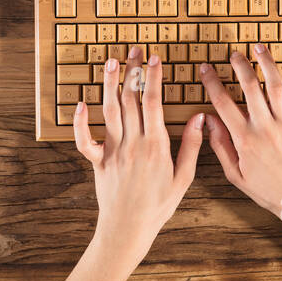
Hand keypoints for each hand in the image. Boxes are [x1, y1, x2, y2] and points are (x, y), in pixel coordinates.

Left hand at [73, 46, 202, 266]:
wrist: (128, 229)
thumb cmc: (159, 206)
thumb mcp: (184, 178)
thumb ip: (192, 146)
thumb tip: (201, 118)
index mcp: (156, 146)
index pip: (153, 103)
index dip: (153, 78)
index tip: (155, 59)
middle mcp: (132, 144)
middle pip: (131, 100)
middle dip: (133, 72)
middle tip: (135, 51)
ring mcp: (113, 152)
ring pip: (110, 111)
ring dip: (110, 84)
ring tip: (112, 62)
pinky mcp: (97, 162)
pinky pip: (85, 140)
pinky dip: (80, 122)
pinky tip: (81, 103)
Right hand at [198, 45, 281, 239]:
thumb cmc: (269, 192)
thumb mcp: (236, 175)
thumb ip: (221, 146)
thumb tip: (208, 121)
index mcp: (244, 139)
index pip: (223, 103)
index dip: (212, 83)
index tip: (206, 69)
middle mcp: (265, 128)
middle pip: (249, 87)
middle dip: (239, 66)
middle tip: (233, 54)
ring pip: (276, 86)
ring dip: (266, 63)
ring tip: (259, 47)